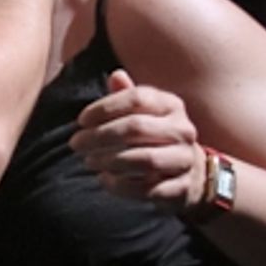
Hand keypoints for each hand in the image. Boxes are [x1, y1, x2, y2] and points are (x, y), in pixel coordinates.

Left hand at [69, 69, 206, 211]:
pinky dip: (121, 185)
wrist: (190, 171)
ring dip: (110, 161)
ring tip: (89, 161)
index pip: (137, 98)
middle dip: (99, 136)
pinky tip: (104, 179)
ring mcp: (184, 160)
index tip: (81, 121)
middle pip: (136, 128)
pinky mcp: (181, 188)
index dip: (105, 108)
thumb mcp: (144, 112)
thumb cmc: (155, 136)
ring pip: (145, 159)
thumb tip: (116, 75)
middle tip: (75, 143)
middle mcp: (182, 130)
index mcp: (171, 105)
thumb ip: (127, 95)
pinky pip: (147, 189)